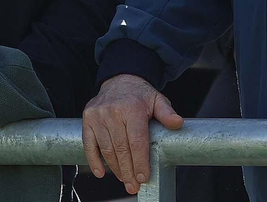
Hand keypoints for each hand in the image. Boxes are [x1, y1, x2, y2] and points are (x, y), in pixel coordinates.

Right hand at [81, 74, 184, 193]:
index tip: (143, 177)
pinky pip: (89, 143)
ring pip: (106, 148)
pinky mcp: (87, 119)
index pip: (136, 141)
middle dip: (128, 170)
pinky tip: (100, 172)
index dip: (140, 161)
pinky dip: (93, 160)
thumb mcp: (157, 99)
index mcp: (132, 108)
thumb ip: (167, 112)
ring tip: (124, 179)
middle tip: (133, 186)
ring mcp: (97, 115)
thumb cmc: (140, 95)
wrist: (119, 80)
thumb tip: (178, 123)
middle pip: (121, 148)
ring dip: (115, 168)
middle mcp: (112, 111)